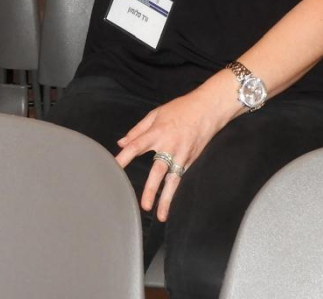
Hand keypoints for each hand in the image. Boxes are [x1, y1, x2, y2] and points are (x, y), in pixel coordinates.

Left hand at [114, 86, 234, 221]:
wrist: (209, 108)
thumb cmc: (181, 109)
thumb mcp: (156, 114)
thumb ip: (138, 130)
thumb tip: (121, 142)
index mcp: (157, 132)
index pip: (136, 146)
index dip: (124, 157)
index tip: (113, 168)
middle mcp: (169, 146)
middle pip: (158, 170)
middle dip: (150, 189)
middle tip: (144, 205)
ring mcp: (182, 155)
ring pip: (173, 180)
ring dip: (166, 199)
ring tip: (161, 215)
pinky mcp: (191, 159)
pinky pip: (181, 178)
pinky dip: (176, 191)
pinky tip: (171, 204)